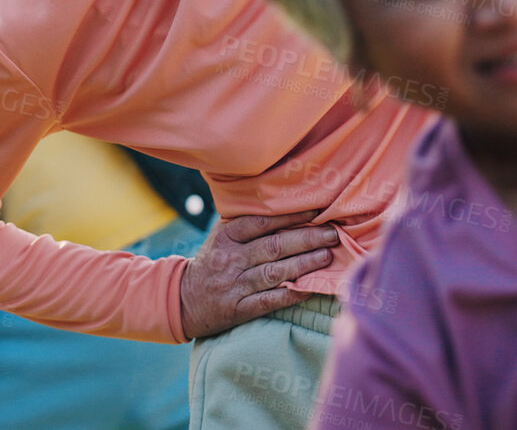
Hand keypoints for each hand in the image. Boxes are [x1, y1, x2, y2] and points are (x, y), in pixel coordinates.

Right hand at [178, 210, 340, 338]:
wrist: (184, 299)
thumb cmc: (212, 262)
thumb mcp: (220, 237)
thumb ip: (246, 224)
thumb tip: (286, 208)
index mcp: (226, 236)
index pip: (262, 222)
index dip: (291, 216)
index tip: (317, 211)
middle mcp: (230, 259)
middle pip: (273, 246)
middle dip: (306, 239)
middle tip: (332, 234)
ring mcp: (234, 285)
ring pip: (274, 272)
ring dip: (304, 264)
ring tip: (327, 256)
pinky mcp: (238, 308)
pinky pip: (270, 300)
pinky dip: (291, 294)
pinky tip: (311, 288)